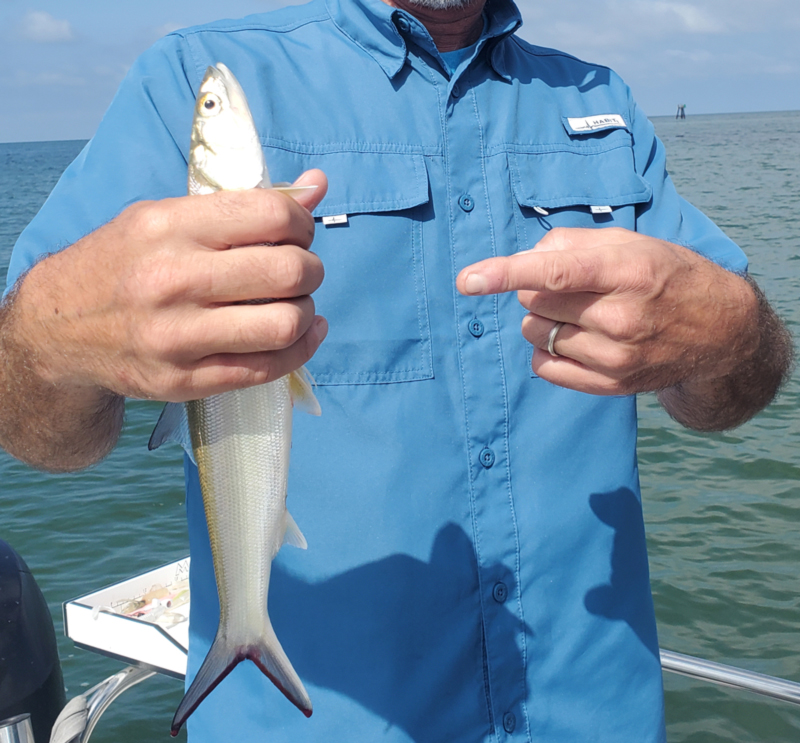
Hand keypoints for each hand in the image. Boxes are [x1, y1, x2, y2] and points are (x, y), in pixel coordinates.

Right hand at [15, 169, 328, 401]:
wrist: (58, 330)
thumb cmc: (123, 264)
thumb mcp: (167, 217)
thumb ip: (243, 205)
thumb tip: (319, 186)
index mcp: (168, 226)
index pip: (271, 215)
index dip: (301, 224)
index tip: (296, 235)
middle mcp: (171, 280)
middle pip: (289, 272)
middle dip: (310, 270)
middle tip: (299, 272)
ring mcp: (177, 337)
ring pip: (286, 324)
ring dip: (305, 312)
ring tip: (292, 305)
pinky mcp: (184, 381)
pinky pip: (268, 369)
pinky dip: (298, 349)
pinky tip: (297, 335)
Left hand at [456, 226, 758, 395]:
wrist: (718, 332)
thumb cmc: (666, 275)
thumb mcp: (630, 242)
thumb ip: (571, 242)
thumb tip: (525, 259)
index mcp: (628, 271)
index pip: (555, 273)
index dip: (506, 273)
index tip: (467, 280)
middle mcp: (621, 317)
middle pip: (535, 302)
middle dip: (535, 289)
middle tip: (567, 286)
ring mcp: (616, 357)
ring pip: (535, 333)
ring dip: (541, 319)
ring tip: (576, 313)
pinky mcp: (610, 385)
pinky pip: (544, 367)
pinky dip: (545, 349)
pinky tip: (571, 338)